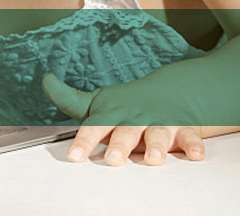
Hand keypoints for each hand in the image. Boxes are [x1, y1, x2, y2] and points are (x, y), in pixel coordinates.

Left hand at [43, 73, 206, 165]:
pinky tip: (194, 154)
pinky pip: (190, 137)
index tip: (74, 157)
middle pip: (127, 133)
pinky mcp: (184, 129)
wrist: (172, 90)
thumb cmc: (128, 103)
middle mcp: (136, 119)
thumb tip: (45, 80)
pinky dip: (194, 145)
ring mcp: (160, 124)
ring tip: (153, 159)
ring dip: (157, 147)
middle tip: (113, 159)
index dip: (84, 141)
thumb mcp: (98, 101)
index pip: (94, 127)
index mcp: (113, 114)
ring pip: (158, 135)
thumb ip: (69, 98)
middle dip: (120, 145)